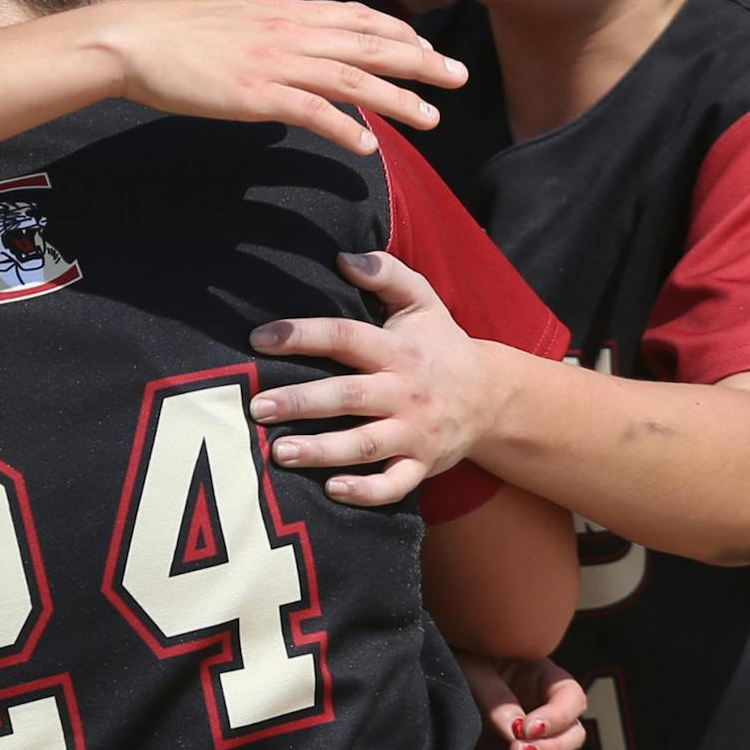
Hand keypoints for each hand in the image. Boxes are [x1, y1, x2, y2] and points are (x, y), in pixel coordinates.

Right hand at [111, 0, 467, 155]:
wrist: (133, 40)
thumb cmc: (172, 32)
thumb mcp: (230, 15)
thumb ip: (265, 26)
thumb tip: (281, 34)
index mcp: (285, 12)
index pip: (356, 17)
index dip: (398, 32)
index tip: (426, 47)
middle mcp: (290, 32)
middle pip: (370, 43)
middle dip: (420, 60)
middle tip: (458, 75)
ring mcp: (276, 63)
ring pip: (354, 79)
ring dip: (398, 99)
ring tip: (432, 118)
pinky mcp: (257, 95)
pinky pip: (313, 112)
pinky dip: (344, 128)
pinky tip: (368, 146)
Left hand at [249, 251, 494, 502]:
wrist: (493, 397)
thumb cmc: (441, 346)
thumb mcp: (423, 302)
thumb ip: (387, 273)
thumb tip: (344, 257)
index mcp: (397, 350)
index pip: (345, 336)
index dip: (303, 335)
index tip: (260, 338)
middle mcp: (404, 392)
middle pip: (348, 396)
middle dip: (301, 402)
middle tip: (257, 407)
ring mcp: (414, 432)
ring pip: (364, 445)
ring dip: (321, 450)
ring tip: (279, 453)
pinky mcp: (421, 465)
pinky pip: (394, 485)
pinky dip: (366, 492)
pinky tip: (332, 490)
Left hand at [456, 653, 586, 749]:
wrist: (414, 684)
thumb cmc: (450, 658)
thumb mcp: (471, 667)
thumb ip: (496, 698)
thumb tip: (517, 733)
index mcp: (538, 677)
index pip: (572, 699)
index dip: (559, 717)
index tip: (526, 729)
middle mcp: (538, 713)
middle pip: (571, 739)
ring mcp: (522, 743)